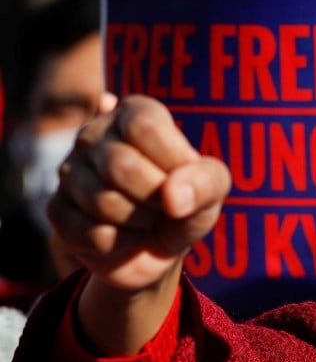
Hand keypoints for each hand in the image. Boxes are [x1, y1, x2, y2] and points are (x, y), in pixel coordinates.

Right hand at [49, 94, 230, 292]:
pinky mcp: (57, 209)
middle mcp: (95, 133)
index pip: (144, 126)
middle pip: (120, 165)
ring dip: (139, 221)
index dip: (171, 160)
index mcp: (135, 113)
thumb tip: (173, 196)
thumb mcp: (212, 189)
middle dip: (155, 197)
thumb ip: (206, 182)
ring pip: (102, 202)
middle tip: (165, 203)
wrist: (155, 248)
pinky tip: (125, 234)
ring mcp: (70, 170)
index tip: (186, 176)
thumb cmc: (186, 203)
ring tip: (146, 217)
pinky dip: (119, 243)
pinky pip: (89, 232)